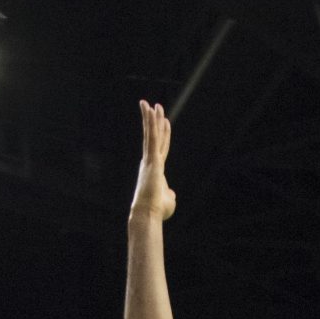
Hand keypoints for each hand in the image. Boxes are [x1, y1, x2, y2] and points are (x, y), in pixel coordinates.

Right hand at [130, 100, 174, 224]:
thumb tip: (171, 194)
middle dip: (155, 121)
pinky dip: (151, 124)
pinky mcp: (152, 159)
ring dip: (151, 118)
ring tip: (151, 103)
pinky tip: (151, 112)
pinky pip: (152, 138)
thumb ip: (170, 194)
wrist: (148, 214)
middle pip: (154, 137)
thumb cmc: (157, 211)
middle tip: (155, 106)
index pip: (160, 147)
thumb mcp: (168, 201)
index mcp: (155, 170)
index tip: (164, 121)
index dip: (162, 134)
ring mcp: (150, 160)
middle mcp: (150, 162)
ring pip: (151, 134)